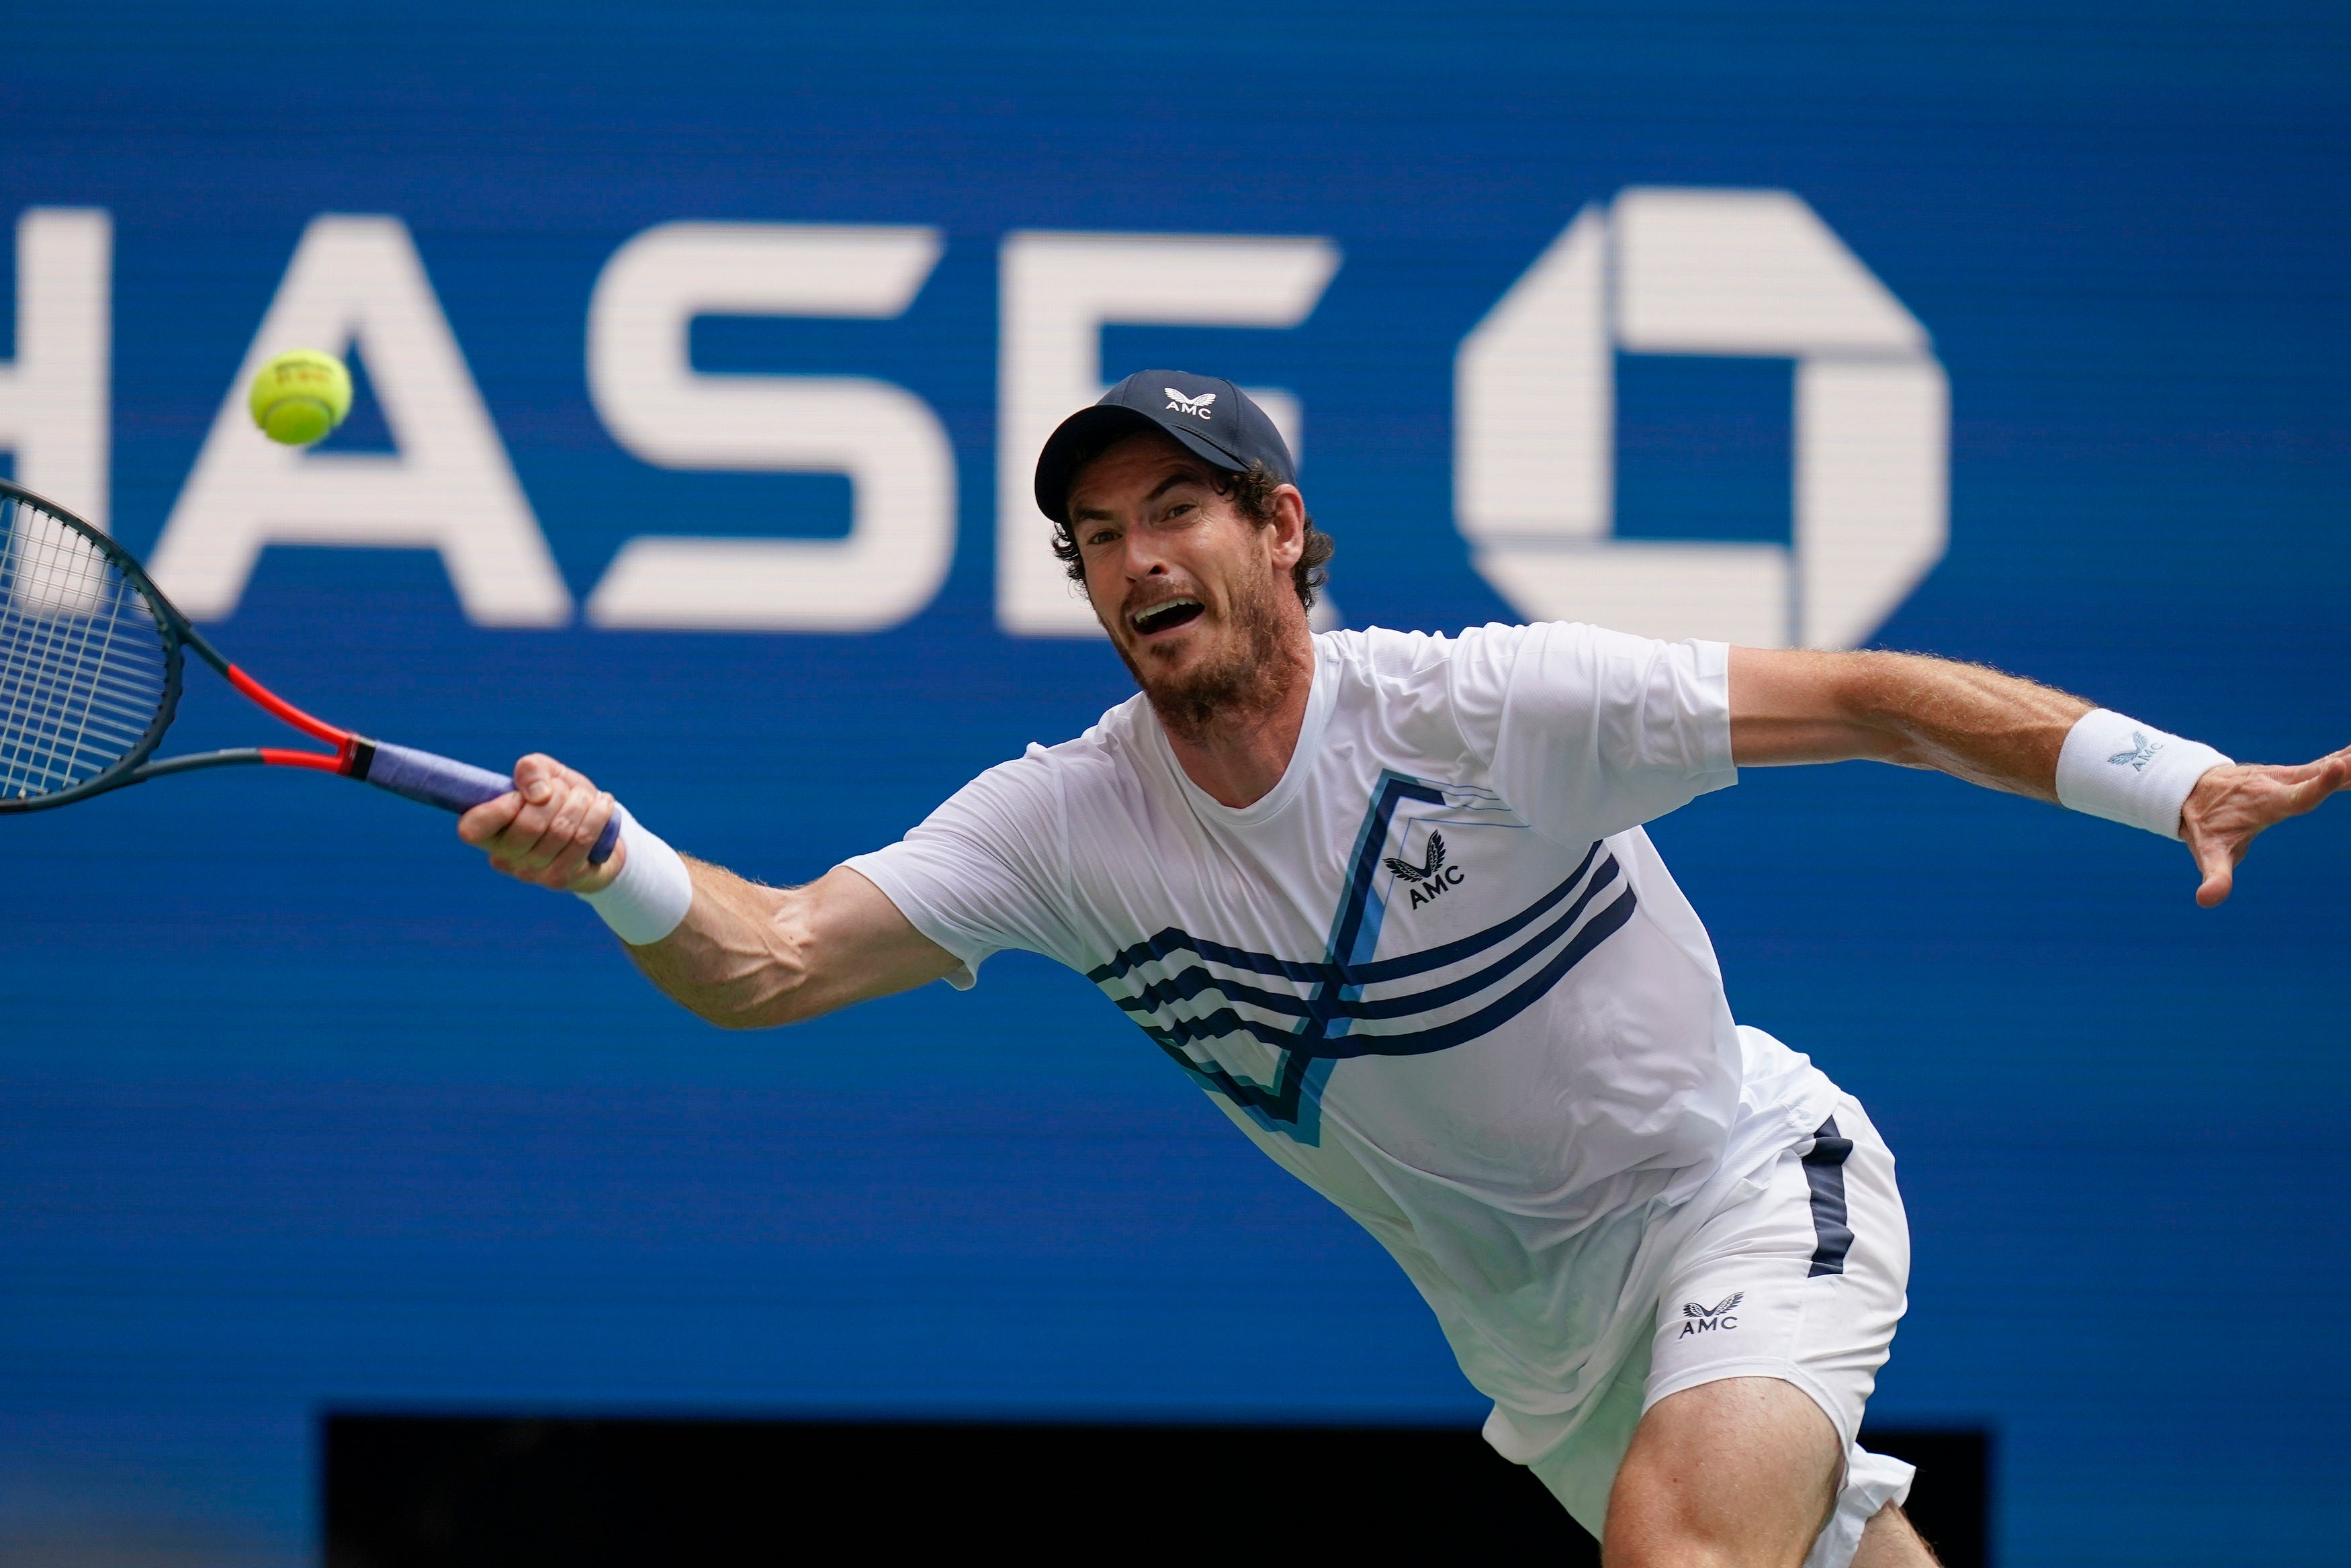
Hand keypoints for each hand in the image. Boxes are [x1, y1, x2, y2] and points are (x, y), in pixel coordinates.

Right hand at [456, 753, 624, 892]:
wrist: (596, 832)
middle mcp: (503, 858)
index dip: (500, 808)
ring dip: (581, 802)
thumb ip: (531, 770)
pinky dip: (598, 814)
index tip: (520, 794)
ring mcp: (530, 873)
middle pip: (530, 824)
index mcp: (486, 832)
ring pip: (560, 830)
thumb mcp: (544, 775)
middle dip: (557, 795)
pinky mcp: (559, 880)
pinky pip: (582, 840)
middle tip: (566, 789)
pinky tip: (604, 804)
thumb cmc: (560, 800)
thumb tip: (538, 793)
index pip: (471, 829)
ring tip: (588, 796)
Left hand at [2180, 746, 2350, 906]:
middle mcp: (2278, 783)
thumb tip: (2206, 900)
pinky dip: (2344, 758)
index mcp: (2265, 803)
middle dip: (2345, 768)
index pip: (2298, 797)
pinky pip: (2323, 764)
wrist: (2192, 790)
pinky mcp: (2292, 773)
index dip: (2320, 785)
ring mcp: (2286, 775)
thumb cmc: (2205, 825)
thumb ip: (2215, 877)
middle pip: (2318, 774)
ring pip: (2323, 765)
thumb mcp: (2208, 852)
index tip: (2338, 767)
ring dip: (2348, 759)